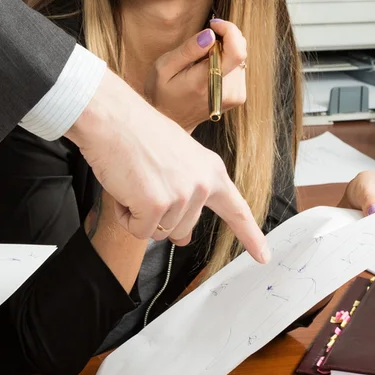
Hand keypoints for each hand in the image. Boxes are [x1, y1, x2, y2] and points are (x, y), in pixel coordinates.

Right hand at [65, 69, 270, 261]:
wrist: (111, 118)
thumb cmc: (136, 133)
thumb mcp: (173, 161)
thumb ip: (186, 196)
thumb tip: (183, 238)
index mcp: (210, 170)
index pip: (236, 209)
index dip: (250, 235)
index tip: (263, 256)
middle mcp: (202, 184)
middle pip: (182, 229)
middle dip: (158, 215)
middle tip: (144, 181)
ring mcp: (181, 195)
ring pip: (158, 232)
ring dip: (139, 213)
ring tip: (133, 180)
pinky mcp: (157, 204)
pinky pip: (138, 230)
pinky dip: (125, 216)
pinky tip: (124, 189)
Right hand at [143, 19, 247, 130]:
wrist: (170, 122)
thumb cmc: (162, 93)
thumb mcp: (164, 67)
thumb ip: (188, 50)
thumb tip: (210, 34)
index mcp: (207, 82)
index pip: (236, 52)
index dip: (229, 31)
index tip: (214, 24)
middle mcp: (227, 90)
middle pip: (240, 51)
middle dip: (224, 38)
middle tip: (202, 41)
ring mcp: (235, 95)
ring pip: (239, 57)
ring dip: (224, 50)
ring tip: (201, 60)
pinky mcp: (238, 96)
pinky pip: (238, 67)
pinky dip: (225, 61)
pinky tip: (208, 69)